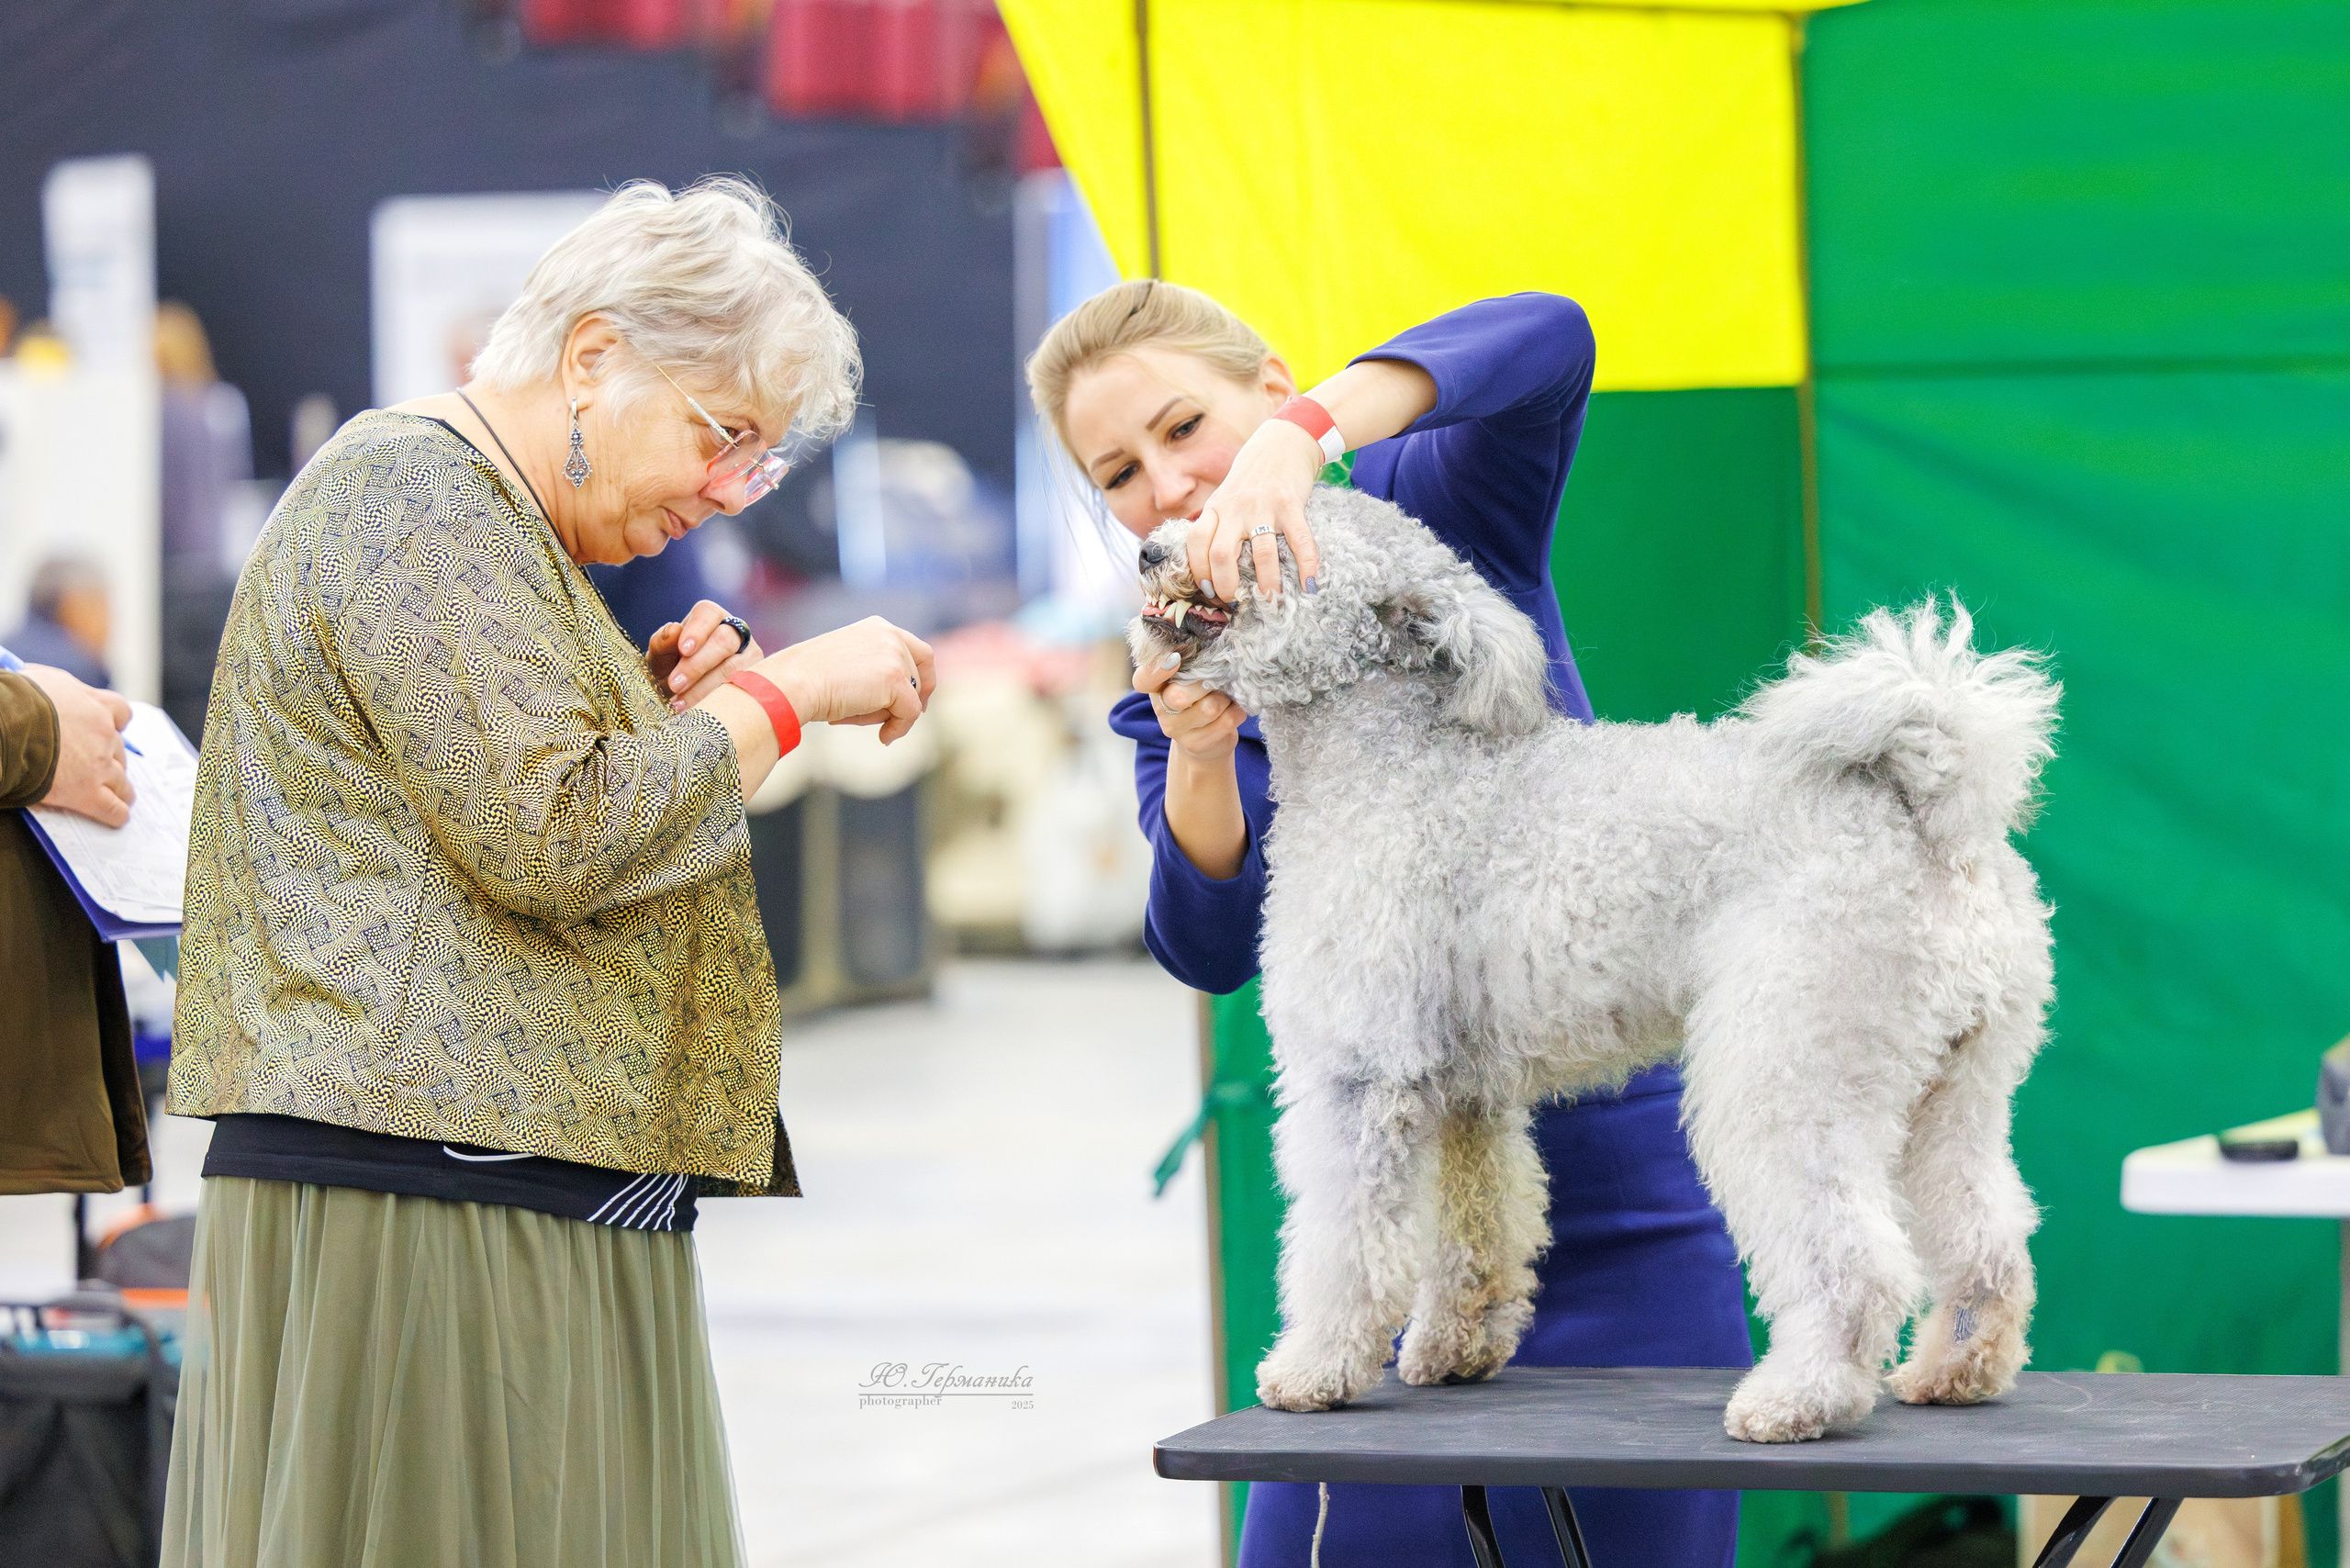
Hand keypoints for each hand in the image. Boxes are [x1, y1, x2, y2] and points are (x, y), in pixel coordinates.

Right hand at [24, 664, 132, 827]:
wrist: (5, 724)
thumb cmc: (15, 698)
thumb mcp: (40, 679)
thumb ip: (55, 688)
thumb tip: (45, 687)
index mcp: (93, 704)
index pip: (119, 712)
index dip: (114, 723)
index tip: (111, 728)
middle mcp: (103, 733)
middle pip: (119, 749)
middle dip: (113, 758)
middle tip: (105, 766)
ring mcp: (99, 764)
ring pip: (121, 780)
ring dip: (122, 788)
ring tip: (122, 795)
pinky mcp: (87, 792)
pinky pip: (111, 808)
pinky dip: (116, 813)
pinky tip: (117, 817)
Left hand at [649, 600, 763, 711]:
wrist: (684, 697)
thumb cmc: (671, 669)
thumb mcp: (660, 657)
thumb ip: (662, 643)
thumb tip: (673, 629)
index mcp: (710, 617)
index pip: (708, 614)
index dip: (697, 630)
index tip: (683, 650)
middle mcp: (735, 632)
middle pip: (724, 641)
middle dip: (697, 665)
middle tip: (674, 685)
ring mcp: (750, 655)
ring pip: (734, 668)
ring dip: (704, 688)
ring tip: (678, 704)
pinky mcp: (758, 680)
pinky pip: (742, 690)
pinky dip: (717, 702)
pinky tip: (699, 712)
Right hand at [753, 616, 935, 744]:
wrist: (793, 682)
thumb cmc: (809, 680)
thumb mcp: (848, 665)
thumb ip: (874, 671)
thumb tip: (901, 699)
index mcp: (878, 627)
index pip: (918, 651)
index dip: (922, 676)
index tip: (917, 697)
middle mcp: (891, 635)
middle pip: (921, 672)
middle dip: (912, 698)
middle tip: (905, 718)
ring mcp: (895, 655)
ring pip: (913, 696)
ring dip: (892, 714)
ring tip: (860, 719)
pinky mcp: (896, 679)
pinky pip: (910, 713)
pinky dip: (899, 729)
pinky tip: (883, 738)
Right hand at [1134, 653, 1248, 763]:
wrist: (1206, 737)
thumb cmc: (1199, 696)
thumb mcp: (1190, 677)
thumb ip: (1192, 663)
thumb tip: (1210, 650)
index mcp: (1156, 686)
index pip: (1143, 680)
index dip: (1156, 670)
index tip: (1175, 659)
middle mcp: (1160, 708)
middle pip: (1180, 696)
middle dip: (1207, 682)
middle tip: (1219, 678)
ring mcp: (1175, 730)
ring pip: (1209, 708)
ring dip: (1226, 697)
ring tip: (1228, 694)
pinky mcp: (1195, 744)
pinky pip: (1225, 722)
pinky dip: (1237, 711)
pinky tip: (1234, 708)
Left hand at [1189, 416, 1324, 606]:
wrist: (1282, 442)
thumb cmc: (1251, 478)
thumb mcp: (1225, 496)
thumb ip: (1217, 525)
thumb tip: (1210, 568)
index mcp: (1216, 508)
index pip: (1196, 543)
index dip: (1199, 571)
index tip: (1209, 590)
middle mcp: (1236, 508)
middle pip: (1221, 554)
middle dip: (1226, 585)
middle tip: (1236, 600)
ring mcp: (1264, 507)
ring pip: (1262, 554)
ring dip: (1267, 584)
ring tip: (1271, 600)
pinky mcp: (1291, 504)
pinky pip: (1300, 541)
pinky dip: (1307, 566)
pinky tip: (1310, 585)